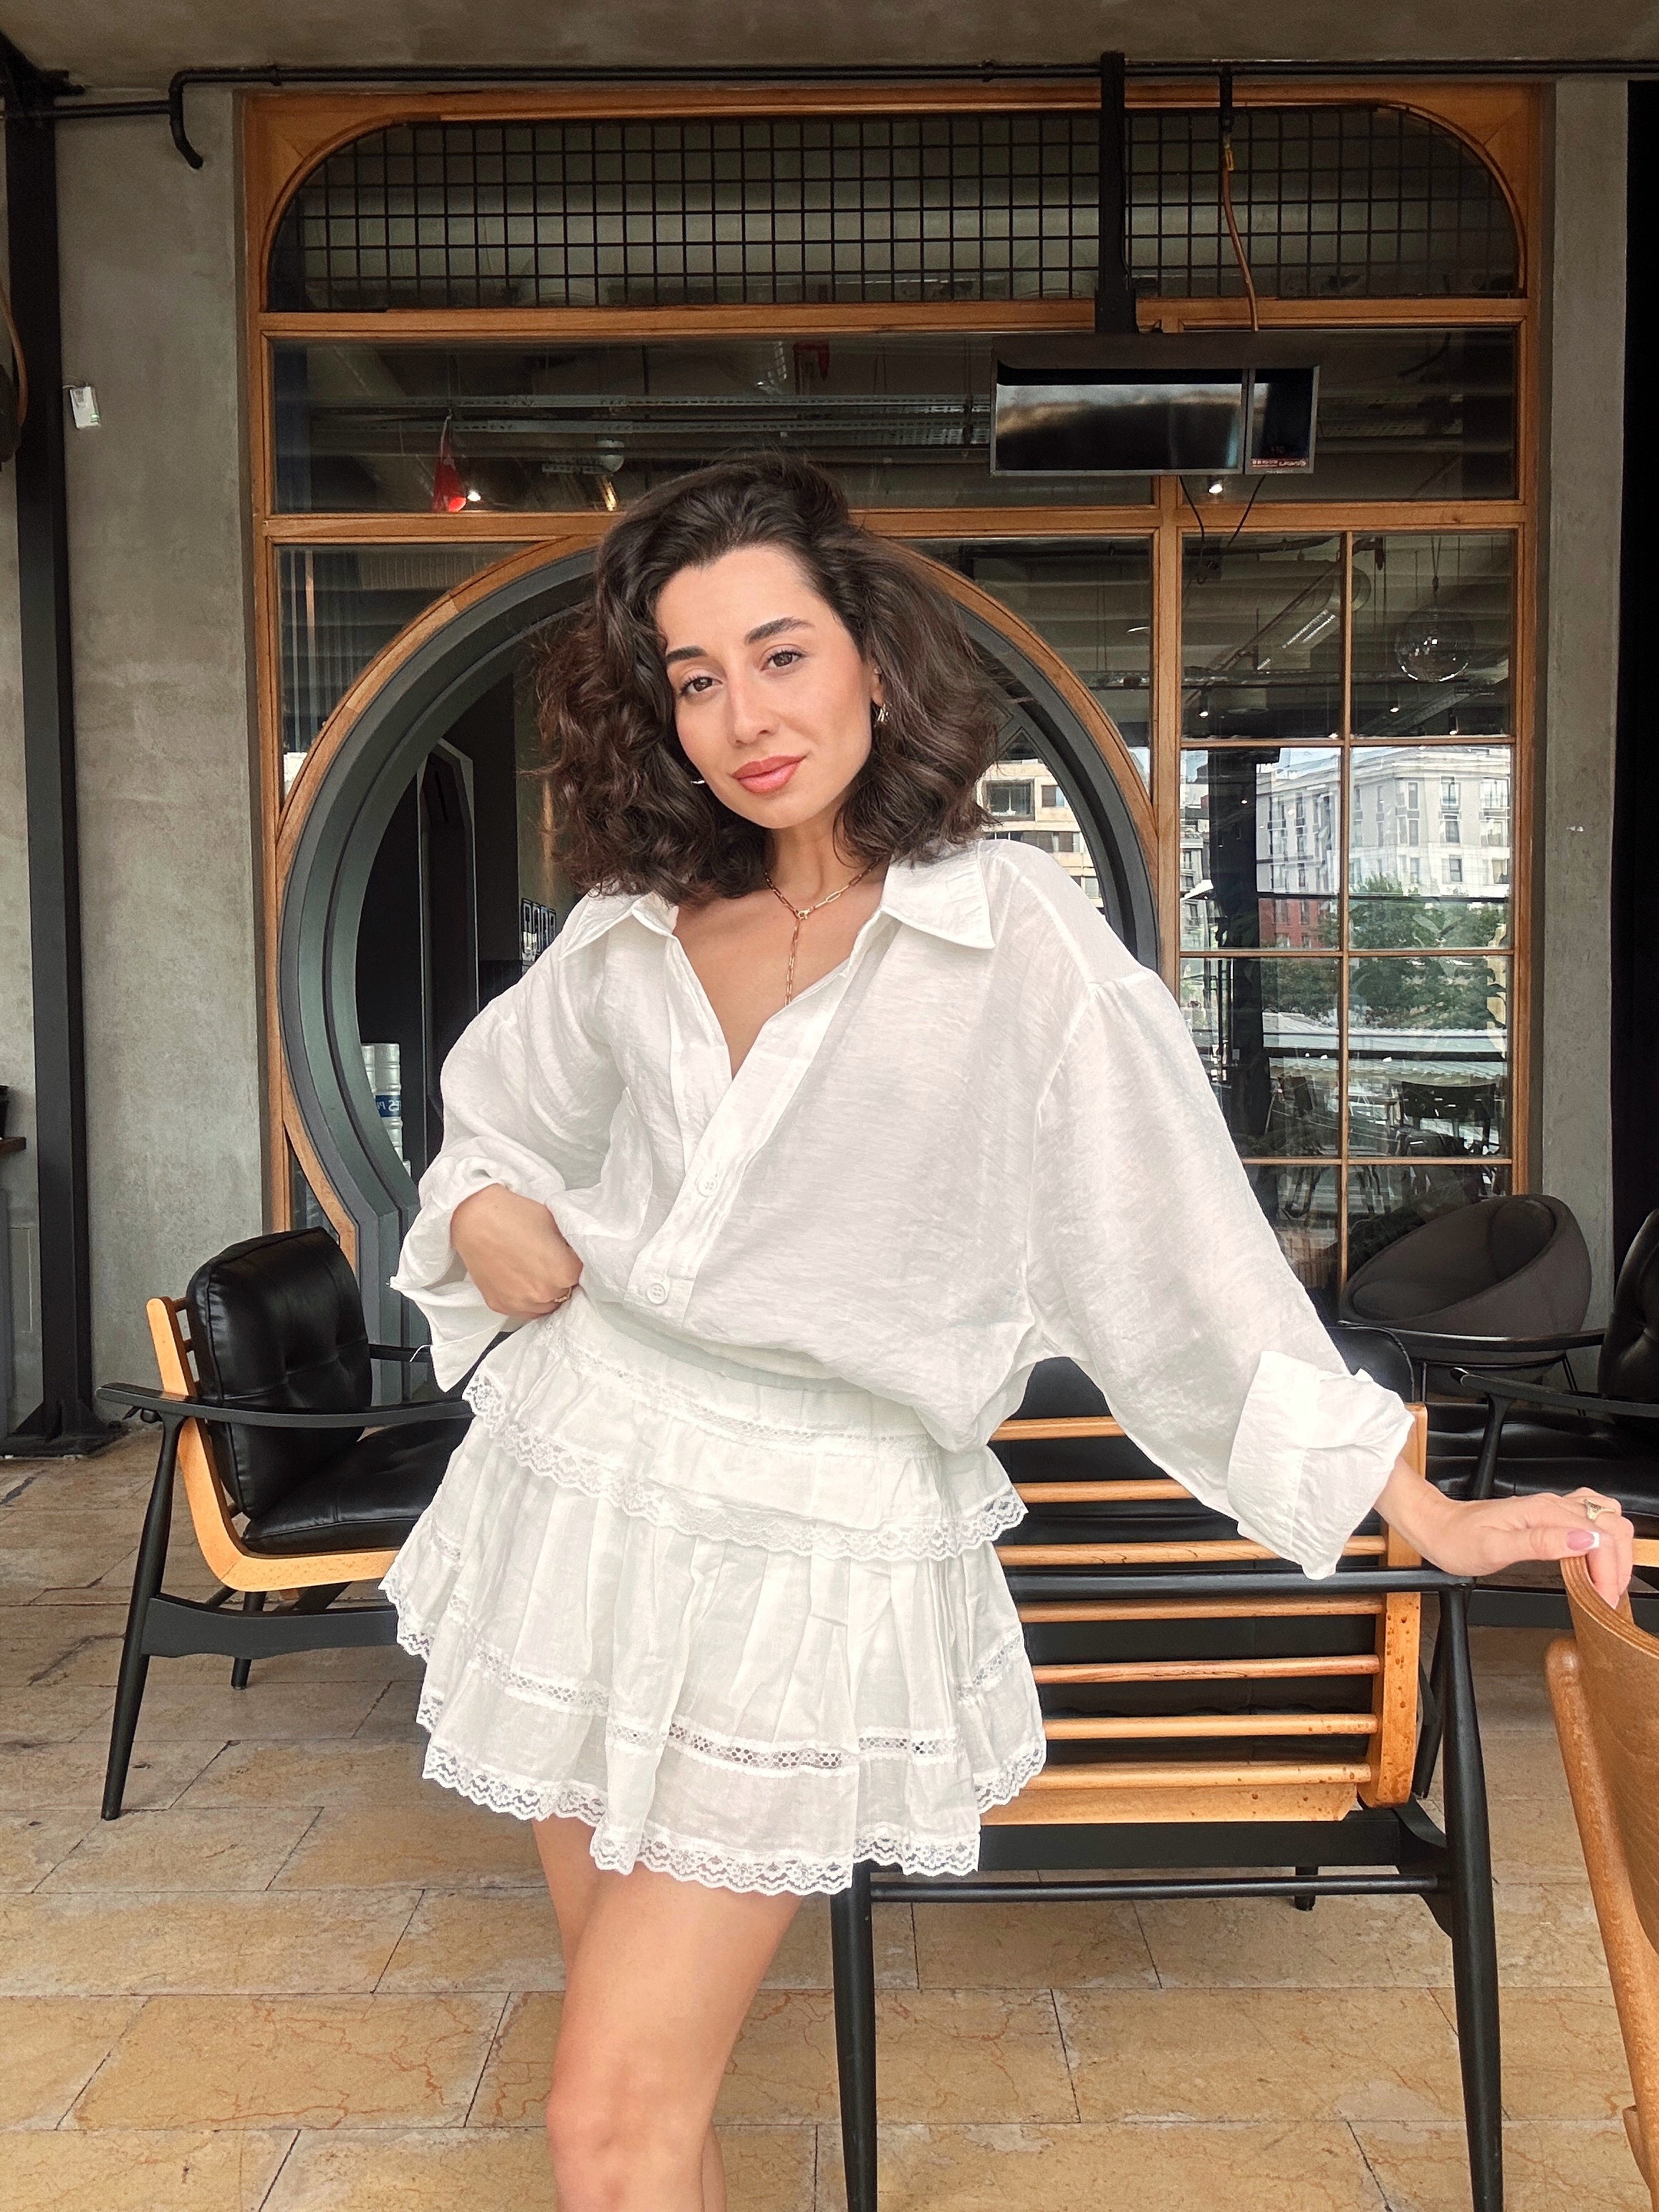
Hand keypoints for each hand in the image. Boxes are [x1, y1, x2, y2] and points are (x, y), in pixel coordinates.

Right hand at [450, 1184, 581, 1320]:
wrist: (475, 1218)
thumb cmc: (514, 1215)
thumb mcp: (555, 1224)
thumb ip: (569, 1246)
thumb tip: (574, 1255)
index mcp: (565, 1272)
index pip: (583, 1275)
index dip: (575, 1264)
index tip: (567, 1257)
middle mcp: (545, 1293)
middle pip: (565, 1293)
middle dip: (560, 1279)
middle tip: (549, 1263)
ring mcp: (522, 1303)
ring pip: (545, 1306)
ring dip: (544, 1293)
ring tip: (533, 1272)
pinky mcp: (501, 1306)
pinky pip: (522, 1310)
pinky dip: (524, 1299)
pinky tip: (519, 1280)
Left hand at [1378, 1458, 1634, 1608]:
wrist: (1437, 1527)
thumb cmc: (1458, 1539)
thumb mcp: (1494, 1548)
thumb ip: (1540, 1543)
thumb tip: (1582, 1542)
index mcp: (1543, 1512)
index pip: (1599, 1537)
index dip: (1609, 1570)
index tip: (1604, 1597)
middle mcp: (1552, 1505)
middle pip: (1612, 1524)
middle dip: (1619, 1561)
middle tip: (1608, 1594)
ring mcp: (1551, 1507)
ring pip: (1606, 1517)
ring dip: (1616, 1549)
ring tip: (1607, 1580)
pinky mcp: (1548, 1514)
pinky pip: (1591, 1518)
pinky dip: (1604, 1539)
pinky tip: (1595, 1559)